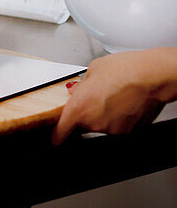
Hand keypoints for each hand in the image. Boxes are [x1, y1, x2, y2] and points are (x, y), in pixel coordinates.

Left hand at [52, 48, 176, 144]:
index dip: (58, 134)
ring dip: (106, 113)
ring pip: (102, 123)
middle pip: (84, 123)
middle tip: (100, 95)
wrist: (152, 76)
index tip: (55, 137)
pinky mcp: (128, 131)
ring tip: (117, 95)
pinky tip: (126, 102)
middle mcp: (93, 122)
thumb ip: (81, 85)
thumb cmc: (123, 70)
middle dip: (89, 112)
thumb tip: (77, 90)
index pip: (62, 128)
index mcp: (78, 107)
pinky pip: (118, 125)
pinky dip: (120, 116)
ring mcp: (111, 128)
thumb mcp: (93, 70)